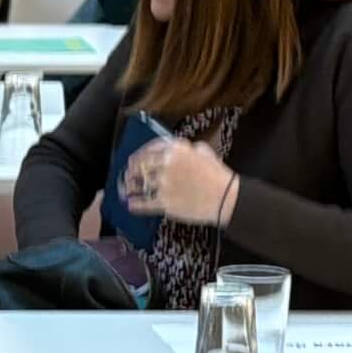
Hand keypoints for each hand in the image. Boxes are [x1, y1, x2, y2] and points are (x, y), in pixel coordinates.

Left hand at [123, 135, 239, 226]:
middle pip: (139, 165)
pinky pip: (143, 203)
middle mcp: (166, 165)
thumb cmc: (218, 174)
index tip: (135, 159)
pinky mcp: (164, 202)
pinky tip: (129, 204)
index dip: (139, 154)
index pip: (149, 149)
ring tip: (125, 188)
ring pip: (138, 184)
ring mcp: (163, 184)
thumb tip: (178, 149)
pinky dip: (134, 204)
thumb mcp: (204, 151)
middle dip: (131, 170)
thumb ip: (188, 148)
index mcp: (175, 150)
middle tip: (128, 174)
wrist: (226, 197)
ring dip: (129, 186)